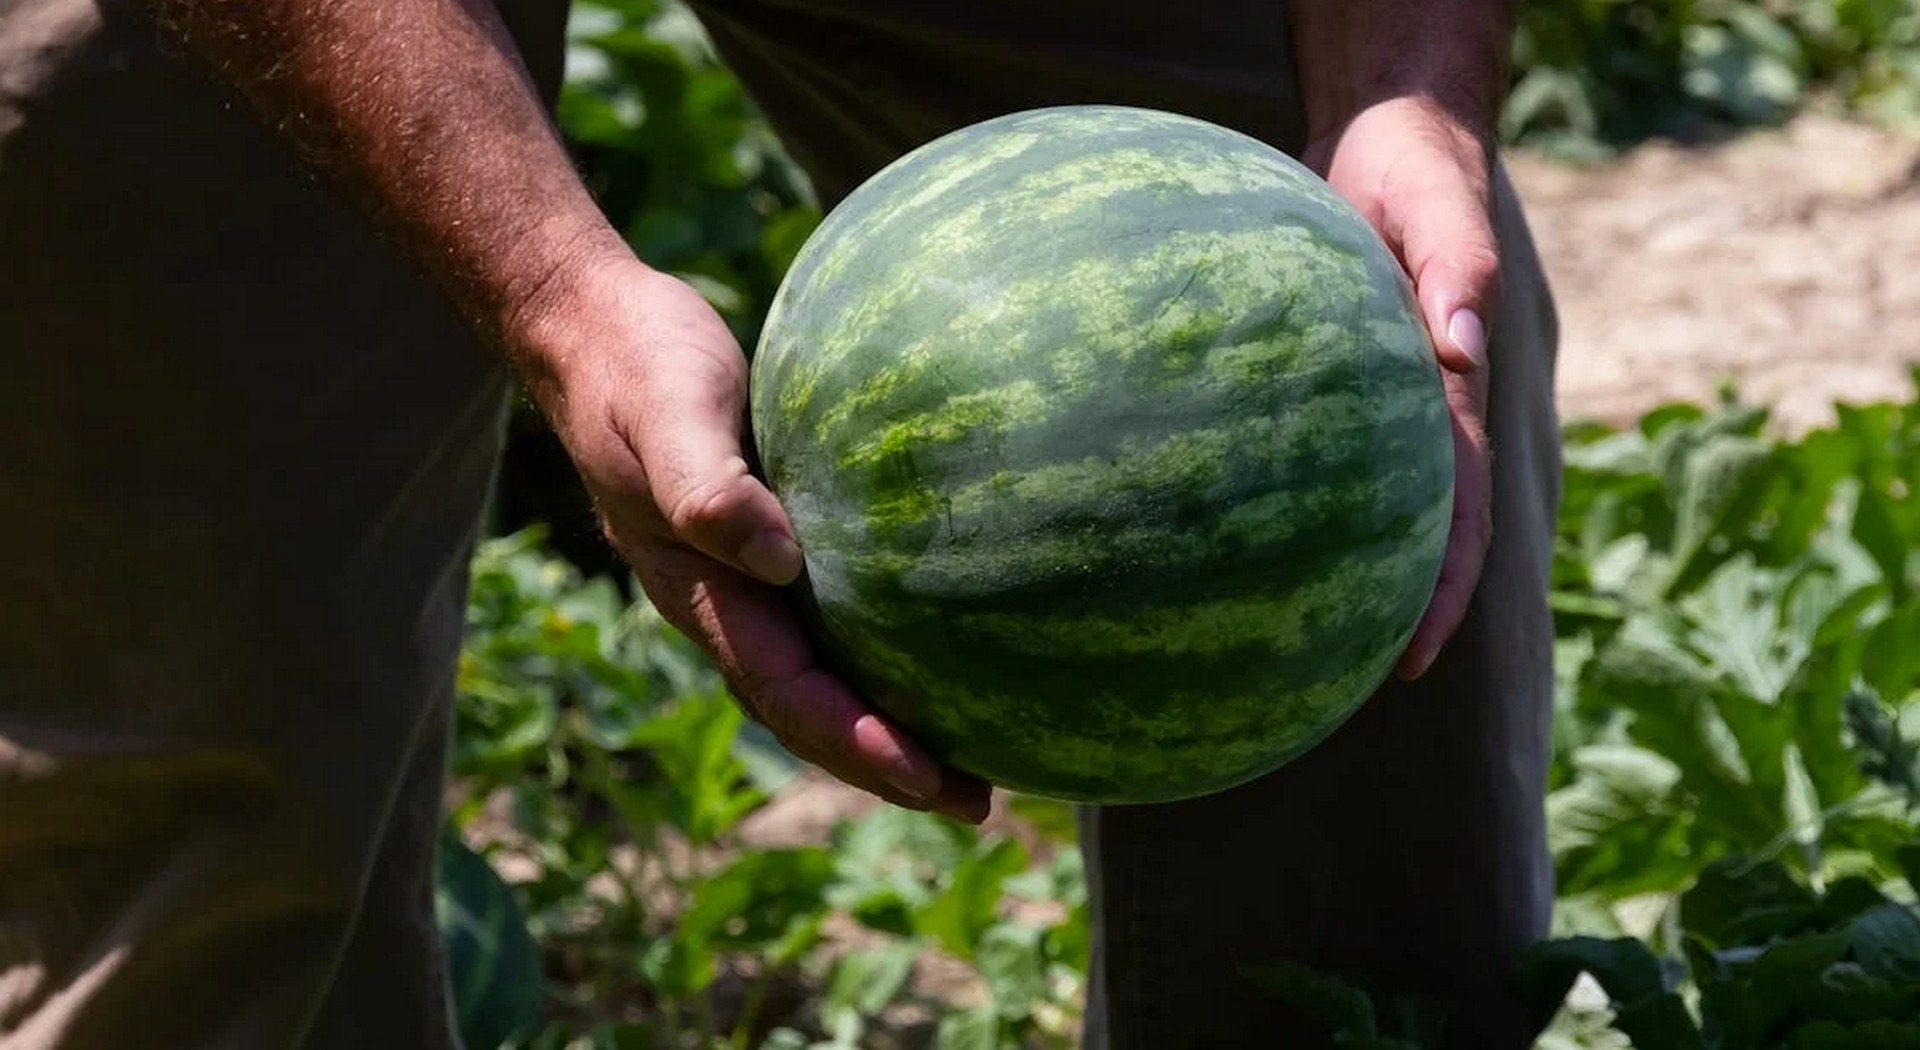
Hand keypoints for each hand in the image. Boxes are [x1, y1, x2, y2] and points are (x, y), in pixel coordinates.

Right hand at [515, 255, 992, 822]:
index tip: (929, 779)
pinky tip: (943, 646)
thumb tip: (779, 561)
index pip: (785, 692)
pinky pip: (834, 615)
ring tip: (973, 755)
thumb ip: (708, 489)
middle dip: (886, 763)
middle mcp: (727, 601)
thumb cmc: (635, 365)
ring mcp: (748, 576)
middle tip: (976, 802)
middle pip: (810, 708)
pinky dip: (883, 649)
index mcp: (699, 592)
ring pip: (822, 672)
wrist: (594, 328)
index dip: (855, 742)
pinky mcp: (775, 538)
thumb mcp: (669, 414)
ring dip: (888, 720)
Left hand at [1303, 95, 1497, 679]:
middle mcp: (1414, 410)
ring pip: (1354, 501)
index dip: (1438, 590)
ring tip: (1278, 640)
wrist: (1384, 133)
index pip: (1453, 511)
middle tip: (1339, 686)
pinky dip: (1274, 496)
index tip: (1411, 659)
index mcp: (1451, 393)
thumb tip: (1458, 351)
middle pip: (1406, 530)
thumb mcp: (1442, 206)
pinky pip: (1298, 449)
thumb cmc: (1416, 166)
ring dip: (1333, 568)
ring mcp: (1368, 399)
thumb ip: (1457, 271)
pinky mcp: (1316, 378)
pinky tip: (1215, 531)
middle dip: (1384, 610)